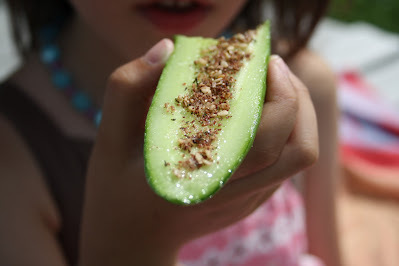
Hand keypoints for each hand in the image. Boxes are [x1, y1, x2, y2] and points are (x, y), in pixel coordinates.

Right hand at [79, 40, 318, 265]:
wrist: (131, 236)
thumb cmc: (117, 186)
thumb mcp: (109, 135)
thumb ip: (128, 86)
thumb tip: (168, 49)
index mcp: (200, 180)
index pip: (264, 140)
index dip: (281, 96)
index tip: (268, 61)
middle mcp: (231, 195)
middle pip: (298, 150)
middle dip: (299, 99)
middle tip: (274, 69)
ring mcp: (245, 202)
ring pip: (299, 158)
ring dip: (298, 114)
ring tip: (274, 85)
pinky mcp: (250, 202)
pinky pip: (285, 163)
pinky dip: (285, 130)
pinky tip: (259, 112)